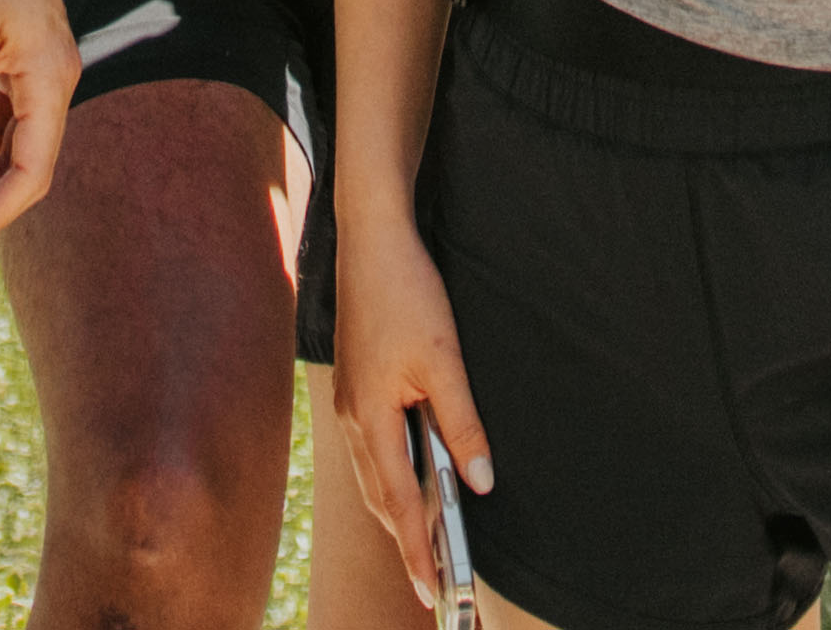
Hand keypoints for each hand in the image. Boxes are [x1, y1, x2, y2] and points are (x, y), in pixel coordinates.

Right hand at [330, 207, 492, 602]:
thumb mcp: (444, 359)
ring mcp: (351, 403)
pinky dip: (392, 478)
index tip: (433, 590)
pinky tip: (410, 481)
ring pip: (375, 474)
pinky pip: (373, 449)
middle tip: (434, 584)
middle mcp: (352, 419)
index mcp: (370, 418)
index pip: (398, 502)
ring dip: (399, 512)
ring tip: (426, 546)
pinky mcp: (357, 387)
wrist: (370, 240)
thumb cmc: (405, 293)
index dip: (417, 549)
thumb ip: (461, 424)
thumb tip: (480, 481)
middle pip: (381, 497)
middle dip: (406, 542)